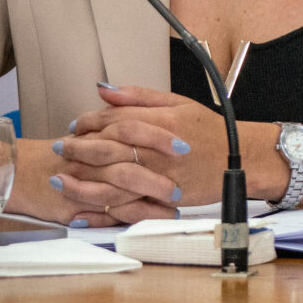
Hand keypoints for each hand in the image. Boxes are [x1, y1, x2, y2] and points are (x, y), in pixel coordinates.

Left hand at [47, 83, 229, 224]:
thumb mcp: (179, 103)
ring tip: (60, 180)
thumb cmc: (211, 131)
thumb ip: (140, 97)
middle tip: (59, 148)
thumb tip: (103, 90)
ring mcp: (163, 176)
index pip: (116, 119)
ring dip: (82, 183)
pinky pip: (129, 207)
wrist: (243, 159)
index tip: (75, 125)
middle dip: (78, 149)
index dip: (90, 122)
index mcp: (163, 122)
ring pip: (112, 182)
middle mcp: (160, 149)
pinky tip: (83, 211)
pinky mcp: (166, 199)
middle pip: (109, 149)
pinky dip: (104, 212)